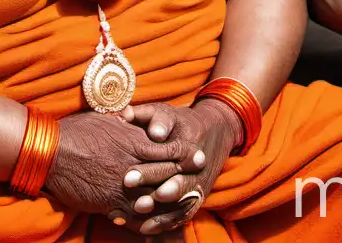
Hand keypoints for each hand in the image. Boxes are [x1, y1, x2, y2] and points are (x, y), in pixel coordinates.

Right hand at [43, 110, 203, 220]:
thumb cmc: (77, 131)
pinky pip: (134, 215)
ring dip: (170, 203)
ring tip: (183, 206)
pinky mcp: (110, 203)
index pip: (168, 148)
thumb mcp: (106, 119)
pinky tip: (153, 222)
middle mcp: (132, 164)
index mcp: (133, 141)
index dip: (185, 153)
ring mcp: (122, 186)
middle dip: (185, 177)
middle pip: (167, 173)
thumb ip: (125, 122)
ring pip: (155, 197)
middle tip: (200, 181)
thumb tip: (134, 116)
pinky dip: (146, 220)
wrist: (52, 153)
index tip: (198, 155)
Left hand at [116, 100, 241, 234]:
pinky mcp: (198, 195)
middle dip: (152, 195)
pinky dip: (166, 224)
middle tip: (132, 204)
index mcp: (188, 143)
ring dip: (160, 213)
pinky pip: (184, 213)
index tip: (127, 179)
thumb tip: (127, 114)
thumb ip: (146, 114)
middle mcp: (196, 166)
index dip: (148, 170)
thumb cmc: (180, 122)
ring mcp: (199, 182)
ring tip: (138, 216)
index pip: (167, 159)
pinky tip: (146, 230)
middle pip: (175, 183)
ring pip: (180, 202)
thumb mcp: (165, 113)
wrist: (215, 130)